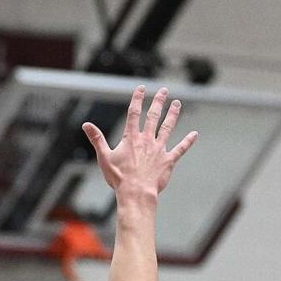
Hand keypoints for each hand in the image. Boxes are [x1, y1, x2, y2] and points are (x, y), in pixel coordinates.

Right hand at [83, 85, 197, 198]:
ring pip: (167, 128)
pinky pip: (180, 149)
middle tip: (164, 91)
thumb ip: (97, 139)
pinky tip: (194, 134)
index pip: (134, 113)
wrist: (136, 192)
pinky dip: (188, 141)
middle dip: (159, 102)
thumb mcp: (104, 157)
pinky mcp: (168, 160)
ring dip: (173, 115)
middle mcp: (146, 140)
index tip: (142, 88)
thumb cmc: (119, 177)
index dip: (138, 99)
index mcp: (131, 138)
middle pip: (153, 116)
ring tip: (177, 104)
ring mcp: (159, 149)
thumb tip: (86, 125)